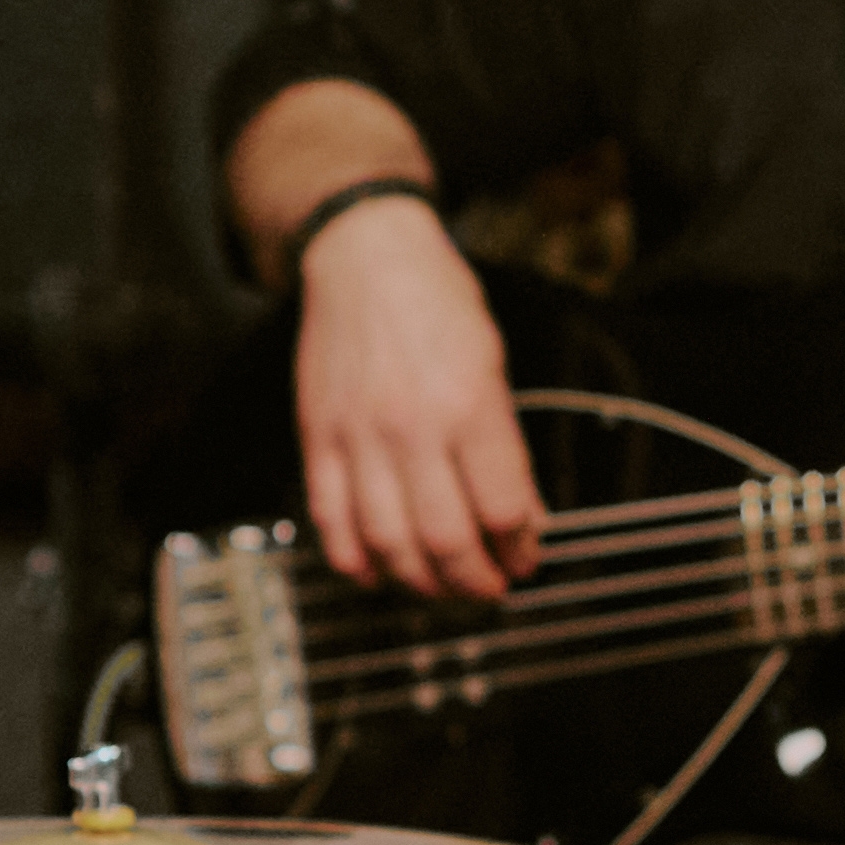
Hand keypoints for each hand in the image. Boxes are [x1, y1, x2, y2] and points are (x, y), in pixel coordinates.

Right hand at [288, 197, 546, 604]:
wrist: (364, 257)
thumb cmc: (437, 302)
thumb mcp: (494, 363)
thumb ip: (506, 446)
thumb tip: (522, 517)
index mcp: (467, 405)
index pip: (501, 508)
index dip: (519, 550)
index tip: (526, 561)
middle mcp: (412, 427)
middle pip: (446, 539)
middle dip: (475, 580)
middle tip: (490, 588)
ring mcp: (358, 436)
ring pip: (387, 542)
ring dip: (420, 582)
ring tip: (442, 587)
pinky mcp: (319, 438)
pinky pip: (331, 519)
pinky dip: (355, 560)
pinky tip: (378, 574)